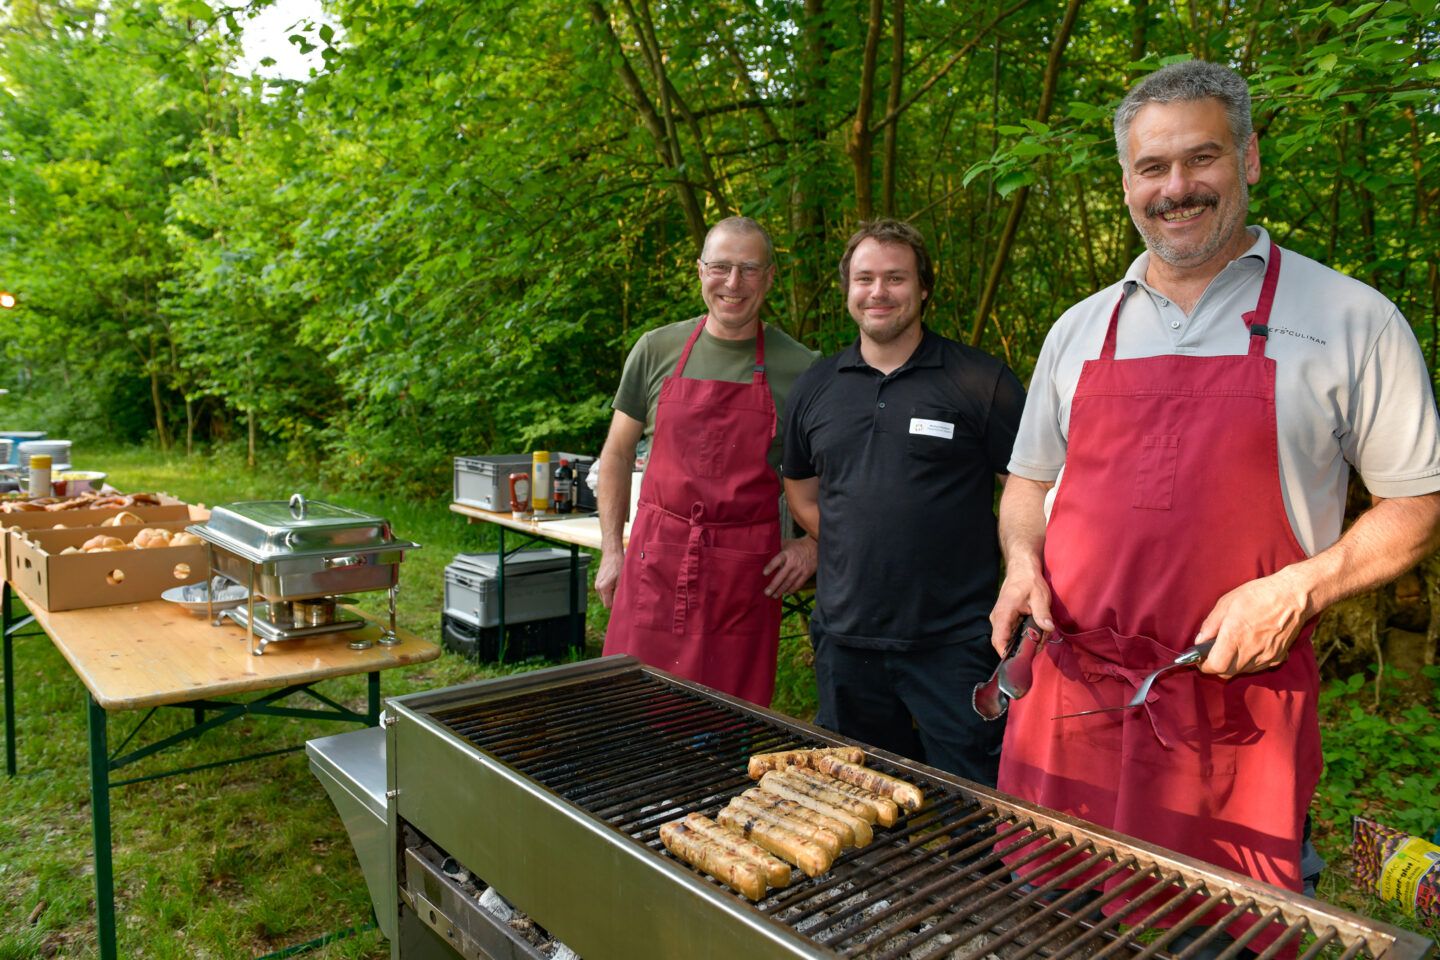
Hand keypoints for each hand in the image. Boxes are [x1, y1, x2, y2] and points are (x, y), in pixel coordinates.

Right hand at [595, 549, 623, 608]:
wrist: (612, 553)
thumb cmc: (619, 565)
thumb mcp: (622, 580)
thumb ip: (619, 594)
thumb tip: (620, 604)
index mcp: (603, 588)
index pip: (608, 605)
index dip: (616, 605)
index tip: (623, 601)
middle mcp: (597, 587)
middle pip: (606, 601)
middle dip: (614, 599)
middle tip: (622, 592)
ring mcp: (597, 584)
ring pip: (605, 596)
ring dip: (612, 594)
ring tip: (619, 585)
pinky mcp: (598, 581)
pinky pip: (604, 590)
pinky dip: (609, 589)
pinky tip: (615, 582)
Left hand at [762, 536, 816, 598]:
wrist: (815, 547)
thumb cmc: (798, 545)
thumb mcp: (787, 544)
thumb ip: (778, 549)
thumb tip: (766, 553)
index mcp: (787, 554)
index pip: (778, 560)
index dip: (771, 567)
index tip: (764, 573)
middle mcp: (793, 563)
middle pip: (782, 576)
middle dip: (774, 585)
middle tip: (767, 593)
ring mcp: (800, 569)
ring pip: (789, 582)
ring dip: (781, 590)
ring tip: (774, 596)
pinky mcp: (806, 574)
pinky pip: (798, 584)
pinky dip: (792, 590)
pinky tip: (786, 593)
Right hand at [988, 562, 1053, 655]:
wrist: (1022, 570)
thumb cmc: (1029, 581)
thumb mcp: (1040, 596)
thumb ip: (1042, 613)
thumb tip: (1048, 628)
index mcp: (1003, 614)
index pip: (999, 641)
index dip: (1006, 655)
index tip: (1019, 663)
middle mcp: (998, 620)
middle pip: (1007, 644)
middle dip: (1026, 647)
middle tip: (1042, 640)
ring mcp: (1001, 621)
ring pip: (1012, 640)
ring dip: (1028, 641)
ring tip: (1042, 632)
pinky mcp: (1006, 622)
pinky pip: (1014, 635)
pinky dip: (1027, 635)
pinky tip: (1037, 629)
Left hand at [1195, 568, 1309, 677]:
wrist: (1293, 596)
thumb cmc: (1258, 595)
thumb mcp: (1226, 603)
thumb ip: (1210, 625)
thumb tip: (1200, 641)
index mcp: (1234, 637)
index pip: (1216, 666)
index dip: (1205, 666)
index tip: (1201, 660)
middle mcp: (1250, 651)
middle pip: (1228, 672)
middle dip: (1218, 666)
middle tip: (1214, 652)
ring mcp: (1266, 656)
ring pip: (1243, 670)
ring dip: (1233, 664)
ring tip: (1233, 646)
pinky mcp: (1278, 657)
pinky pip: (1258, 667)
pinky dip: (1249, 662)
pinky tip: (1250, 646)